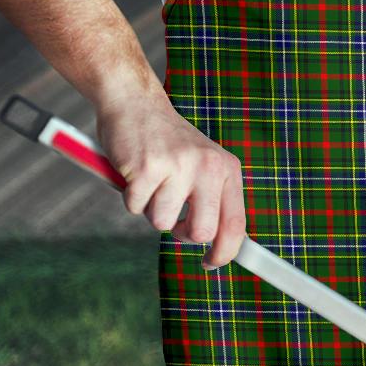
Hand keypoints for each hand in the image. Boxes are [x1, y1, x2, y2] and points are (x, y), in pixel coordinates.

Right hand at [96, 94, 245, 268]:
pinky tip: (135, 171)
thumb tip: (219, 246)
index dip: (225, 252)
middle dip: (182, 233)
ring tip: (152, 181)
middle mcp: (208, 167)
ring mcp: (178, 166)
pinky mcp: (147, 168)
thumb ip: (213, 200)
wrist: (135, 102)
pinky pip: (135, 207)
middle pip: (202, 232)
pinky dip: (130, 196)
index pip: (236, 224)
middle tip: (171, 215)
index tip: (211, 263)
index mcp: (227, 169)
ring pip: (162, 223)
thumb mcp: (203, 165)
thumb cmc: (167, 143)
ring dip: (151, 209)